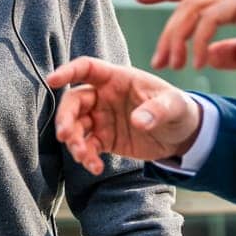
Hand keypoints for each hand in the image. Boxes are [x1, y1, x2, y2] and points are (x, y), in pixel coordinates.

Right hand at [45, 57, 202, 174]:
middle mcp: (104, 96)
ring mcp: (102, 118)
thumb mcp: (173, 105)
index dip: (68, 71)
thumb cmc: (178, 108)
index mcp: (117, 79)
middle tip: (65, 136)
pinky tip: (96, 167)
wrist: (182, 135)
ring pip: (77, 127)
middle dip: (65, 118)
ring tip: (85, 157)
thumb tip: (138, 120)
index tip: (52, 80)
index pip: (87, 68)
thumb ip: (156, 110)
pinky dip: (87, 157)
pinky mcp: (105, 139)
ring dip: (74, 142)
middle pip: (74, 102)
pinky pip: (88, 147)